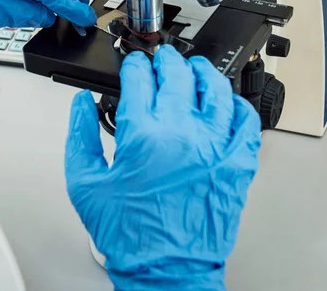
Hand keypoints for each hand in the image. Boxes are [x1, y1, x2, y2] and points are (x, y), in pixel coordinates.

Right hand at [65, 47, 260, 290]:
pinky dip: (239, 106)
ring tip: (196, 68)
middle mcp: (181, 133)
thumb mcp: (85, 184)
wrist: (168, 272)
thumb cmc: (130, 234)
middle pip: (177, 74)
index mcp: (143, 135)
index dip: (134, 64)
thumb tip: (81, 105)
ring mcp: (214, 146)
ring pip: (216, 89)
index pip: (139, 78)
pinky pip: (246, 123)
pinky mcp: (237, 163)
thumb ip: (79, 136)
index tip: (133, 64)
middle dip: (166, 59)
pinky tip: (229, 102)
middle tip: (162, 58)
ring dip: (204, 72)